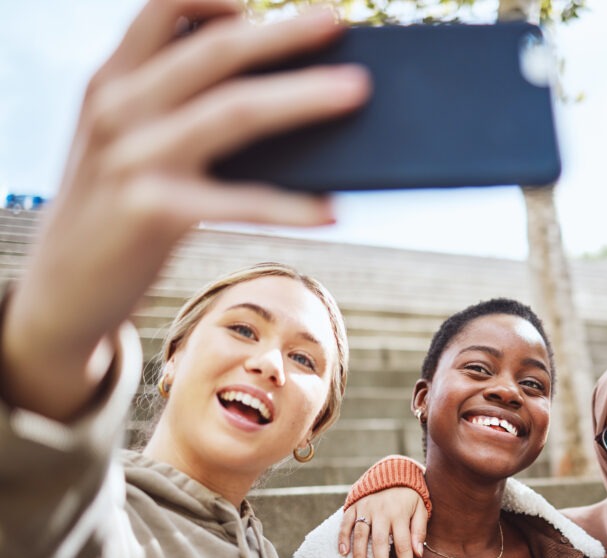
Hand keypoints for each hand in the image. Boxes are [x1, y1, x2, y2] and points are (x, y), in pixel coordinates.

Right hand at [0, 0, 370, 419]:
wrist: (59, 290)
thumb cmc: (114, 209)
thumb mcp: (123, 143)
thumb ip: (174, 108)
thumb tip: (278, 94)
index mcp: (112, 80)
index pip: (160, 7)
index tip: (261, 0)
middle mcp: (118, 107)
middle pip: (216, 50)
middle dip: (283, 34)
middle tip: (336, 22)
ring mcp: (133, 158)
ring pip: (237, 112)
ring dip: (303, 97)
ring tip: (356, 92)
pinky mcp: (152, 213)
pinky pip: (241, 203)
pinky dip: (292, 206)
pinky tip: (332, 210)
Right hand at [339, 488, 427, 557]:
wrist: (392, 471)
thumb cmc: (409, 496)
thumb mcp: (421, 508)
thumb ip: (419, 530)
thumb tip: (418, 553)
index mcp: (400, 514)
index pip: (404, 545)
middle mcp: (382, 512)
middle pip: (380, 542)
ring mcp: (366, 508)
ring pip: (361, 534)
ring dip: (358, 555)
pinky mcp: (354, 505)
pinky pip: (346, 522)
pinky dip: (343, 537)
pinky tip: (342, 553)